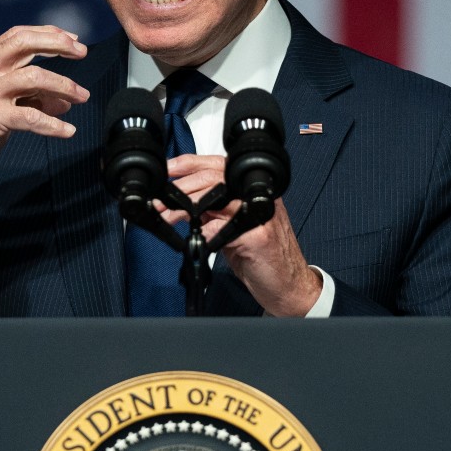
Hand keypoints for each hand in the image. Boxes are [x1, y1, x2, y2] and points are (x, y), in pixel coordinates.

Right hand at [0, 26, 88, 215]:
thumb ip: (29, 99)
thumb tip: (64, 101)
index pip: (16, 36)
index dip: (47, 33)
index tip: (72, 40)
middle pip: (23, 43)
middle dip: (57, 43)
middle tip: (82, 52)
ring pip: (33, 77)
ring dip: (64, 85)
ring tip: (83, 96)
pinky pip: (30, 117)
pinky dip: (54, 124)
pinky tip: (68, 131)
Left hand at [163, 154, 322, 316]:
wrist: (289, 286)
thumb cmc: (262, 258)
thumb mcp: (232, 227)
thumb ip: (213, 210)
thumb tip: (181, 200)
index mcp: (251, 190)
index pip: (218, 164)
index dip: (188, 164)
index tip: (167, 170)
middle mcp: (258, 198)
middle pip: (214, 176)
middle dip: (181, 187)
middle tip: (160, 202)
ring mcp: (260, 215)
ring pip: (216, 197)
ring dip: (185, 208)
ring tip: (169, 218)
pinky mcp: (258, 237)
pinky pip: (222, 228)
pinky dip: (204, 235)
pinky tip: (198, 241)